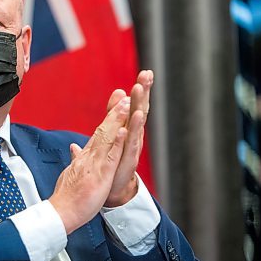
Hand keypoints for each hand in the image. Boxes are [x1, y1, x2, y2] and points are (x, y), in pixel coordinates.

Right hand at [49, 96, 130, 233]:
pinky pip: (110, 156)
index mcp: (85, 157)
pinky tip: (123, 130)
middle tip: (123, 95)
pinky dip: (117, 142)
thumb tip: (74, 148)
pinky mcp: (100, 175)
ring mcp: (94, 164)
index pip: (99, 134)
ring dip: (116, 120)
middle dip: (114, 112)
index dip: (108, 118)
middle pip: (103, 130)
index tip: (117, 104)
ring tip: (126, 104)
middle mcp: (89, 156)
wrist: (60, 211)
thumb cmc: (68, 196)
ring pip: (107, 137)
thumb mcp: (72, 173)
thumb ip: (75, 159)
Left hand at [104, 70, 153, 206]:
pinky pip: (130, 143)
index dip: (140, 89)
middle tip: (148, 75)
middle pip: (140, 110)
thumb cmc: (114, 159)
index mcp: (128, 128)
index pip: (135, 105)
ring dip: (138, 107)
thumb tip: (118, 93)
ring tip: (140, 91)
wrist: (112, 188)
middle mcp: (133, 135)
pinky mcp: (127, 159)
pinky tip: (133, 119)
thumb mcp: (112, 132)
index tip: (146, 72)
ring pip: (136, 124)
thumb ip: (113, 114)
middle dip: (144, 92)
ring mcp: (132, 147)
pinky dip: (132, 131)